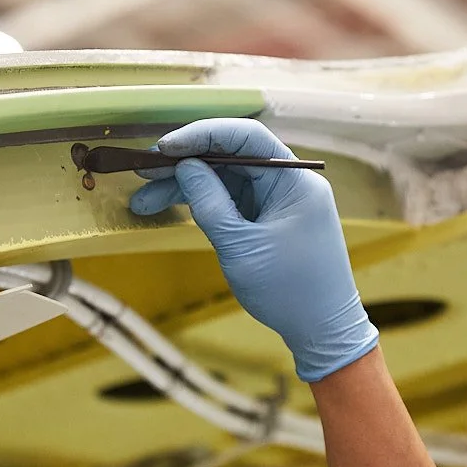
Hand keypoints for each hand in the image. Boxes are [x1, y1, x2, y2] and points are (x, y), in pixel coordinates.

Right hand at [129, 119, 377, 383]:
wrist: (322, 331)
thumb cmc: (290, 291)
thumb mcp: (241, 246)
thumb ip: (210, 202)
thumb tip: (185, 166)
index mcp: (294, 181)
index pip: (246, 137)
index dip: (202, 135)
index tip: (165, 148)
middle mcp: (289, 183)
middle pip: (231, 158)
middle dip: (186, 164)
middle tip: (143, 171)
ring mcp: (279, 202)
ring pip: (226, 181)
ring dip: (186, 188)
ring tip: (143, 201)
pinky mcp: (269, 220)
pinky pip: (232, 201)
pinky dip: (203, 205)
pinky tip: (170, 207)